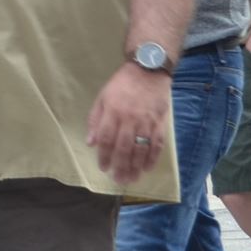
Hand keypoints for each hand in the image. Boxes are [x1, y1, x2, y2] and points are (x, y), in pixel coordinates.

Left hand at [85, 64, 170, 183]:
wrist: (147, 70)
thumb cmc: (122, 84)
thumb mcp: (102, 98)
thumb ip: (95, 120)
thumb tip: (90, 142)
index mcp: (113, 112)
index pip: (107, 139)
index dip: (104, 156)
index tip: (103, 168)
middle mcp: (129, 119)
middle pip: (124, 148)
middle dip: (120, 166)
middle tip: (118, 180)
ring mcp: (146, 122)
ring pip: (141, 149)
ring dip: (136, 166)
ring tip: (132, 179)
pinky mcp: (159, 122)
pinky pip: (157, 144)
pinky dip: (153, 158)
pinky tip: (148, 168)